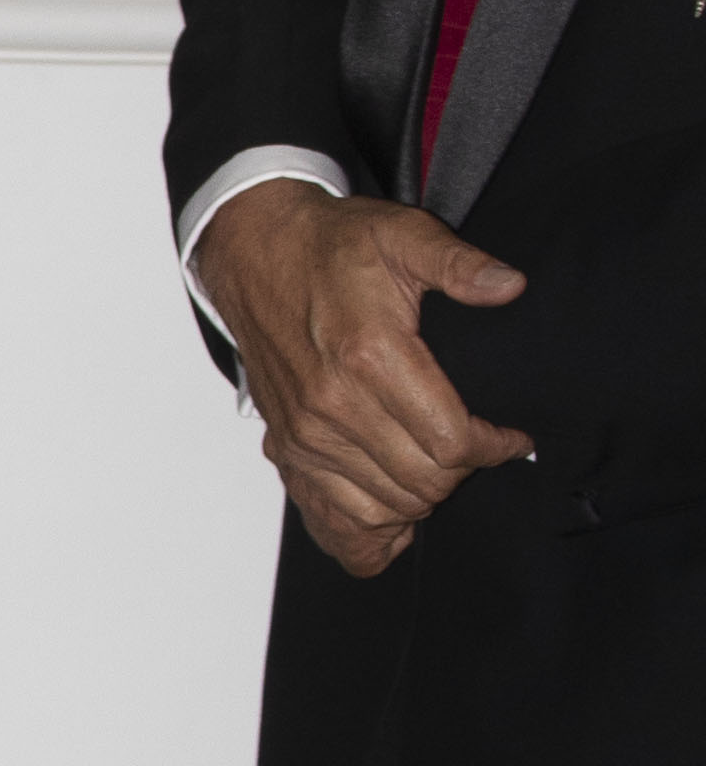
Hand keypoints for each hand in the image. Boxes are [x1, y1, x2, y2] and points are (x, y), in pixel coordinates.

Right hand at [190, 178, 530, 579]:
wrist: (256, 255)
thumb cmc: (330, 247)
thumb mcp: (402, 235)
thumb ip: (459, 263)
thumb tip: (509, 287)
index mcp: (370, 356)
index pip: (451, 442)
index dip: (494, 447)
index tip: (509, 435)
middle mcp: (333, 406)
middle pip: (423, 484)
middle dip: (464, 471)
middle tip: (474, 443)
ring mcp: (306, 436)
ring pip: (386, 509)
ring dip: (423, 495)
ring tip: (437, 462)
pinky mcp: (288, 450)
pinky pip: (334, 522)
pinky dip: (373, 529)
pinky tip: (396, 507)